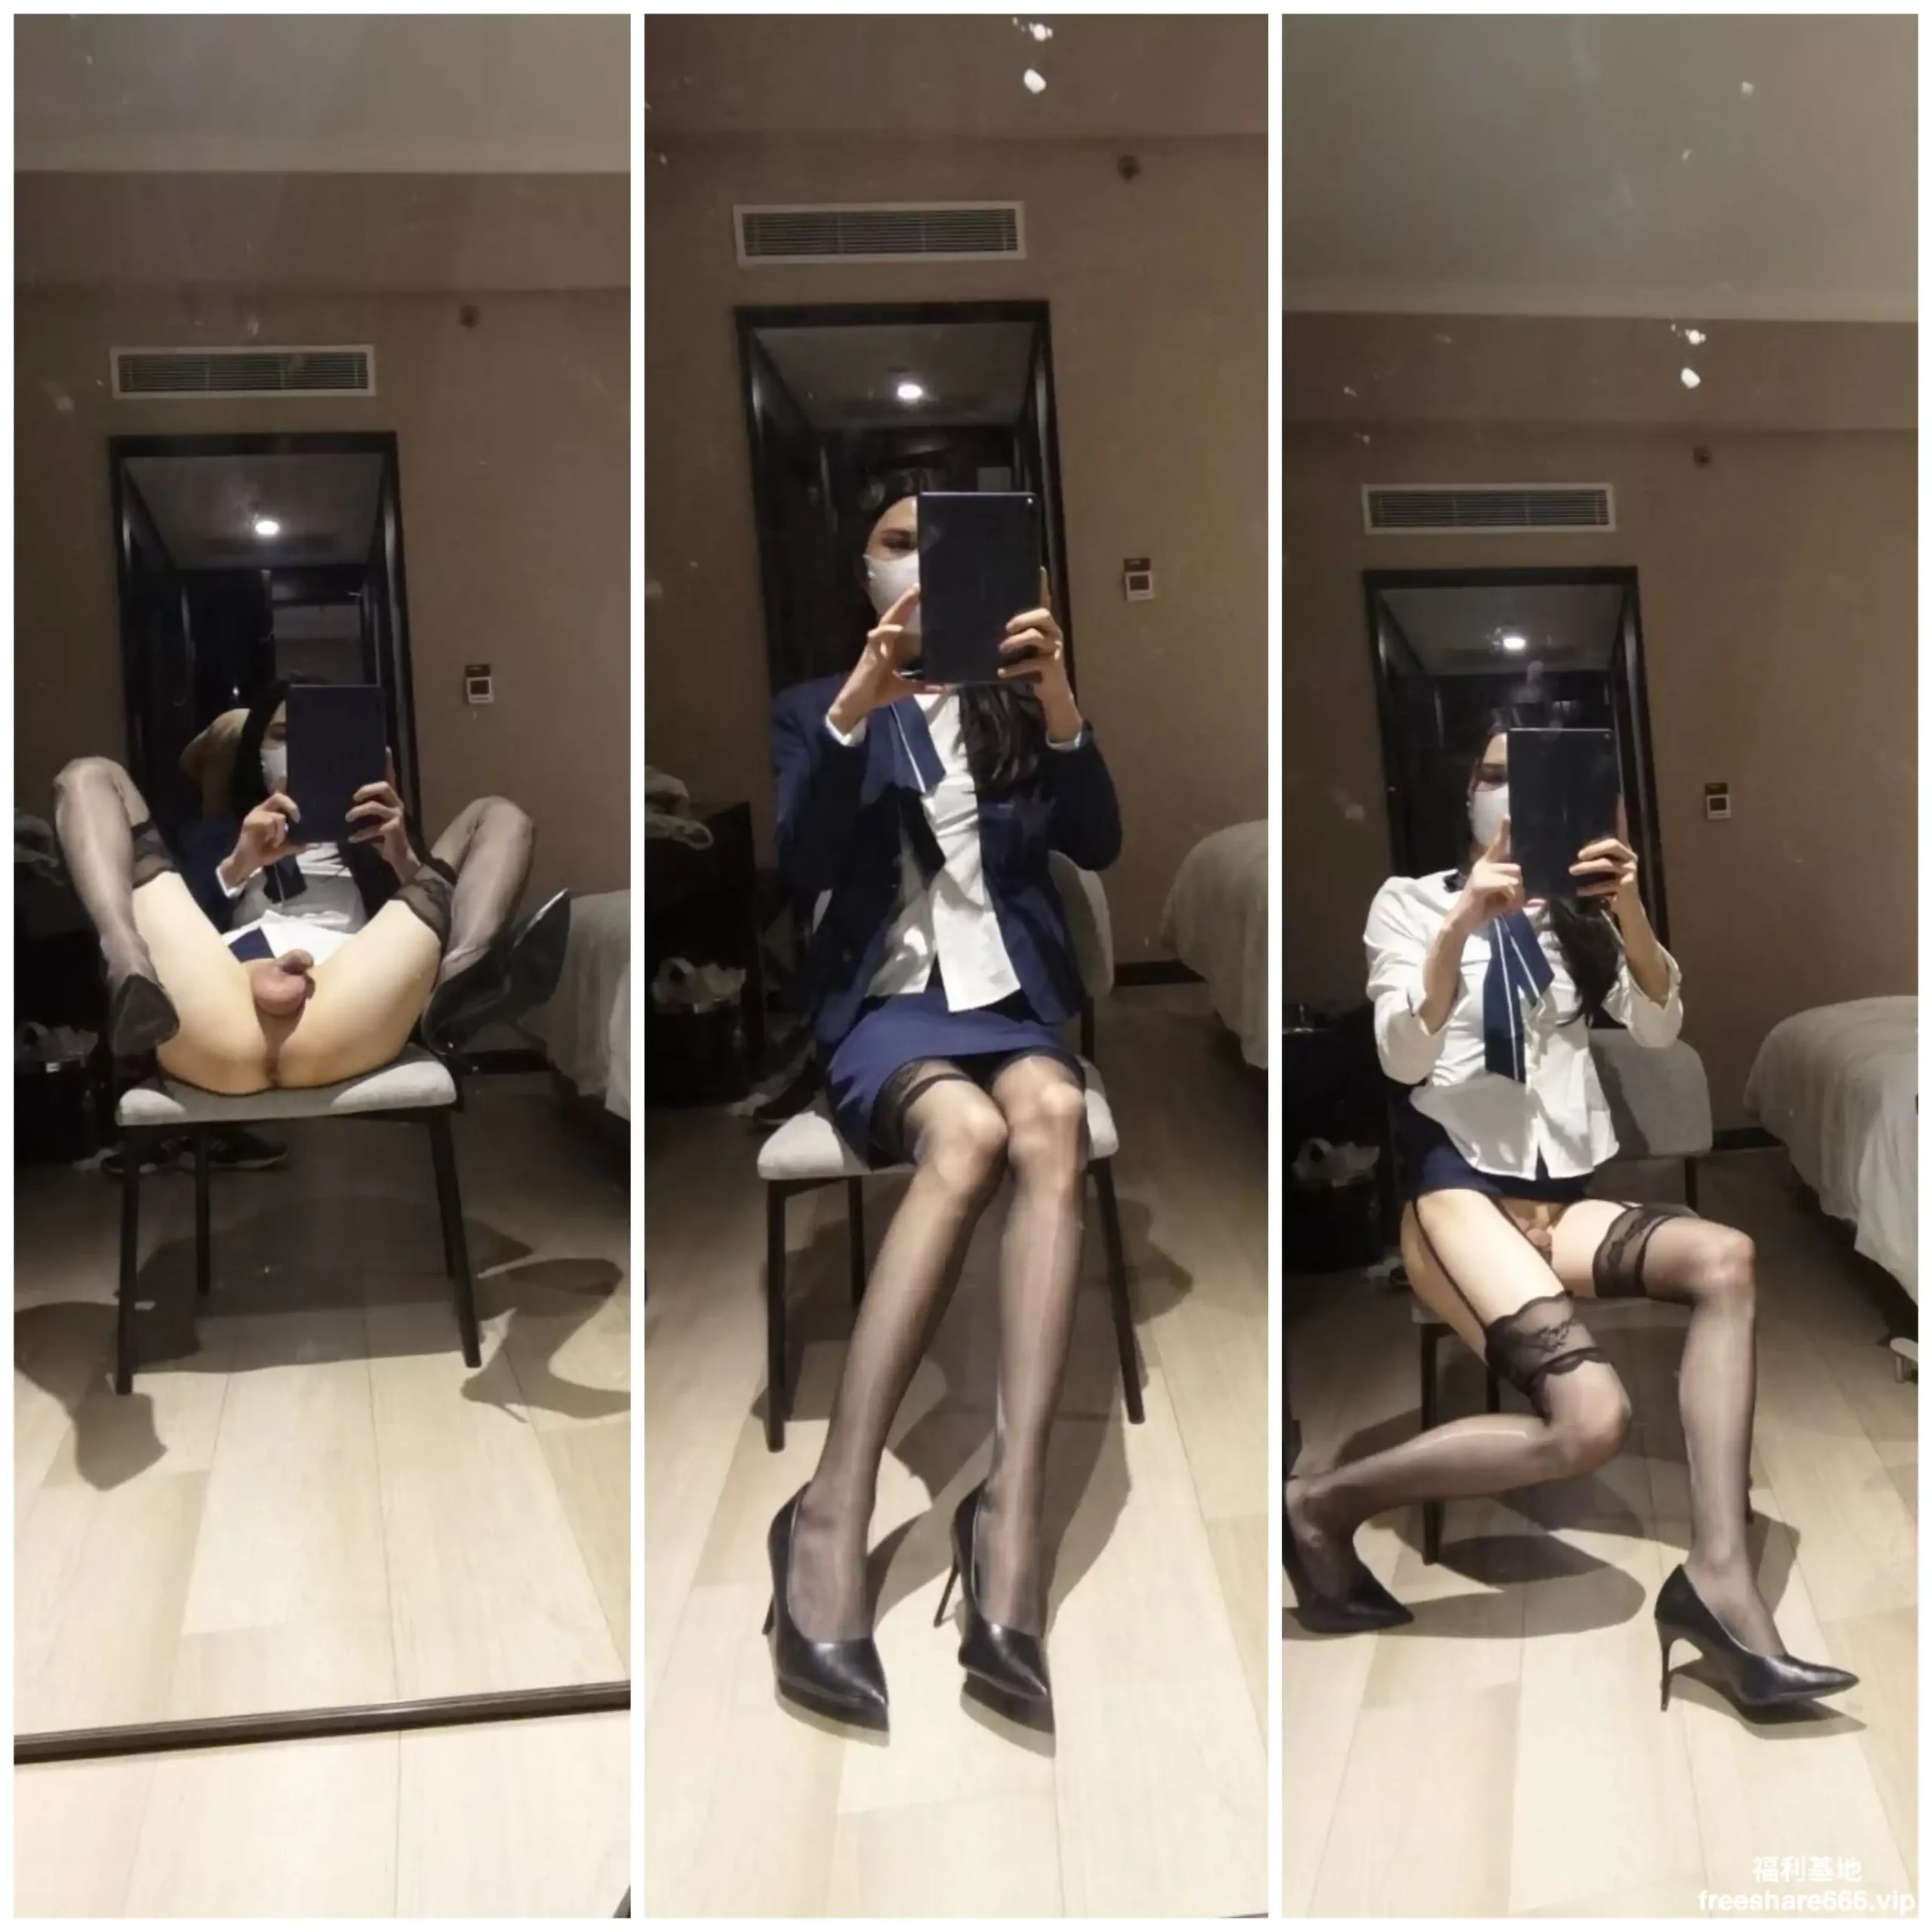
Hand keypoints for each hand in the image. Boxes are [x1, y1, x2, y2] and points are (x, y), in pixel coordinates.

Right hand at [222, 791, 307, 888]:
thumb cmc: (265, 852)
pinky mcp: (250, 821)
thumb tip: (317, 845)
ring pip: (278, 816)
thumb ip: (299, 845)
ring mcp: (255, 815)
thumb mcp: (285, 848)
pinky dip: (274, 834)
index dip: (289, 793)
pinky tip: (270, 841)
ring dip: (281, 832)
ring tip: (276, 842)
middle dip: (291, 806)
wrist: (249, 863)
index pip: (280, 796)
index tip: (300, 810)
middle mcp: (263, 810)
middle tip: (297, 820)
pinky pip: (269, 822)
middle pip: (278, 797)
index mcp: (271, 812)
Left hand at [348, 752, 420, 881]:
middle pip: (383, 787)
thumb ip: (365, 809)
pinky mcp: (393, 830)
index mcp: (391, 800)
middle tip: (352, 797)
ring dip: (358, 811)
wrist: (399, 856)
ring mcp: (396, 817)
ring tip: (347, 818)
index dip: (388, 763)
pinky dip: (361, 834)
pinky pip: (374, 828)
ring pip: (375, 806)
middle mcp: (396, 804)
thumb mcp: (374, 820)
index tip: (385, 748)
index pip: (390, 777)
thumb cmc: (383, 837)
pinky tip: (352, 838)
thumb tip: (343, 801)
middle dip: (365, 789)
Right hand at [827, 587, 938, 735]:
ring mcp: (876, 646)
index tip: (926, 599)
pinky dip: (887, 631)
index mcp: (892, 649)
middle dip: (906, 602)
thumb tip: (945, 687)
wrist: (857, 704)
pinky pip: (877, 637)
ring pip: (887, 621)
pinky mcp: (870, 653)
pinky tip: (898, 628)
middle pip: (896, 617)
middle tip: (919, 587)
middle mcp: (885, 643)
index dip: (913, 613)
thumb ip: (923, 686)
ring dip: (899, 608)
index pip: (904, 626)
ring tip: (911, 595)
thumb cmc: (877, 693)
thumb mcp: (905, 689)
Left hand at [999, 569, 1081, 738]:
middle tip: (1006, 627)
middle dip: (1023, 618)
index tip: (1039, 569)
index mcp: (1045, 626)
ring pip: (1036, 637)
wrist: (1052, 693)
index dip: (1042, 586)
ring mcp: (1054, 649)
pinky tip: (1001, 672)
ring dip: (1016, 642)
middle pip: (1043, 615)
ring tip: (1000, 649)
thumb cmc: (1033, 667)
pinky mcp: (1052, 667)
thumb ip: (1014, 636)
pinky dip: (1014, 668)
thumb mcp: (1024, 648)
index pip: (1045, 601)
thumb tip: (987, 626)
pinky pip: (1033, 663)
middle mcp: (1053, 633)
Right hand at [1453, 818, 1531, 930]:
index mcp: (1488, 864)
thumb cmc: (1484, 909)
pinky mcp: (1480, 884)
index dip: (1503, 830)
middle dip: (1521, 888)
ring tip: (1511, 907)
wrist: (1464, 923)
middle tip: (1516, 902)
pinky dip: (1512, 899)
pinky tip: (1506, 907)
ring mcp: (1481, 873)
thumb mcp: (1507, 901)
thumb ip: (1522, 897)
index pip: (1498, 844)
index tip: (1507, 815)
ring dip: (1517, 895)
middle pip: (1517, 868)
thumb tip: (1543, 900)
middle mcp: (1484, 865)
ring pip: (1514, 877)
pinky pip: (1508, 885)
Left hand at [1573, 803, 1639, 906]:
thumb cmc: (1610, 887)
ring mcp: (1630, 871)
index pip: (1621, 829)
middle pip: (1613, 844)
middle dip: (1594, 848)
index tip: (1618, 798)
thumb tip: (1570, 849)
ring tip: (1571, 871)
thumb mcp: (1603, 870)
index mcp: (1623, 851)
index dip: (1620, 815)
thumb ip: (1594, 858)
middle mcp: (1629, 858)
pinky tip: (1578, 891)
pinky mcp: (1627, 886)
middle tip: (1578, 854)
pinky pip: (1606, 885)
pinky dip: (1590, 888)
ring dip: (1587, 868)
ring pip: (1606, 864)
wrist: (1627, 909)